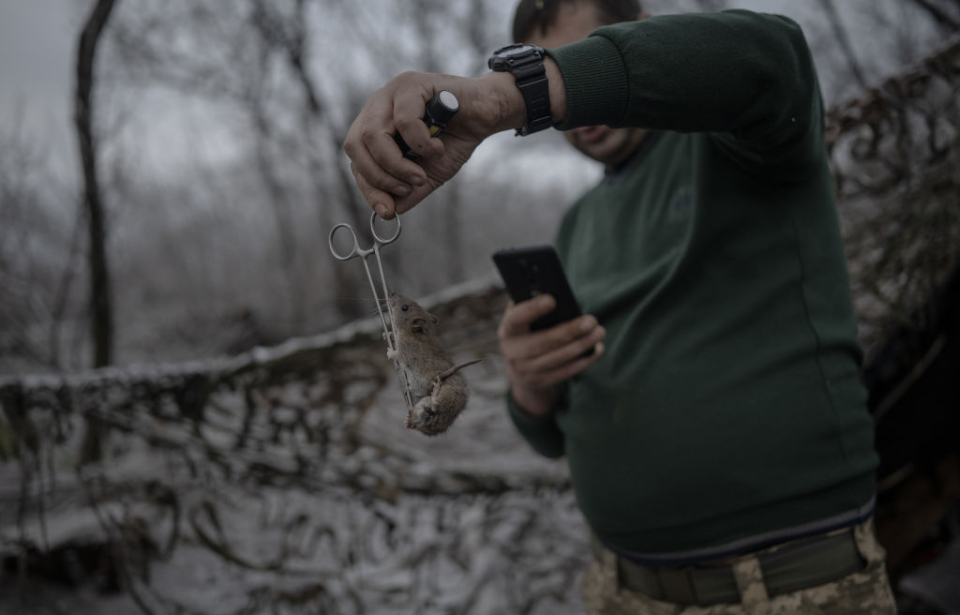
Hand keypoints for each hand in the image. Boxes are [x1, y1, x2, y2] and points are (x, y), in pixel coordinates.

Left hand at [344, 70, 524, 218]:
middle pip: (355, 145)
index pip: (356, 157)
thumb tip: (388, 211)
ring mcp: (392, 91)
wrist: (487, 115)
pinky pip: (404, 120)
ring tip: (421, 175)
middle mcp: (377, 106)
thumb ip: (407, 191)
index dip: (368, 186)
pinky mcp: (412, 83)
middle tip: (407, 189)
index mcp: (375, 125)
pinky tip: (437, 147)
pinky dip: (421, 143)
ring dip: (397, 164)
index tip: (387, 210)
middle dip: (378, 177)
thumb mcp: (428, 174)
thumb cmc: (455, 140)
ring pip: (373, 134)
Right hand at [498, 295, 604, 415]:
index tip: (552, 300)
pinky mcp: (542, 382)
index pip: (517, 319)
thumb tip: (555, 294)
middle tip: (591, 320)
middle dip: (570, 331)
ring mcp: (527, 371)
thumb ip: (532, 305)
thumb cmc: (527, 331)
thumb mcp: (522, 319)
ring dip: (582, 345)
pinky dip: (584, 360)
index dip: (532, 310)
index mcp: (507, 331)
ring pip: (558, 358)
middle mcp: (513, 353)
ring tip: (599, 332)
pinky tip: (598, 348)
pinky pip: (566, 371)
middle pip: (543, 342)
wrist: (520, 368)